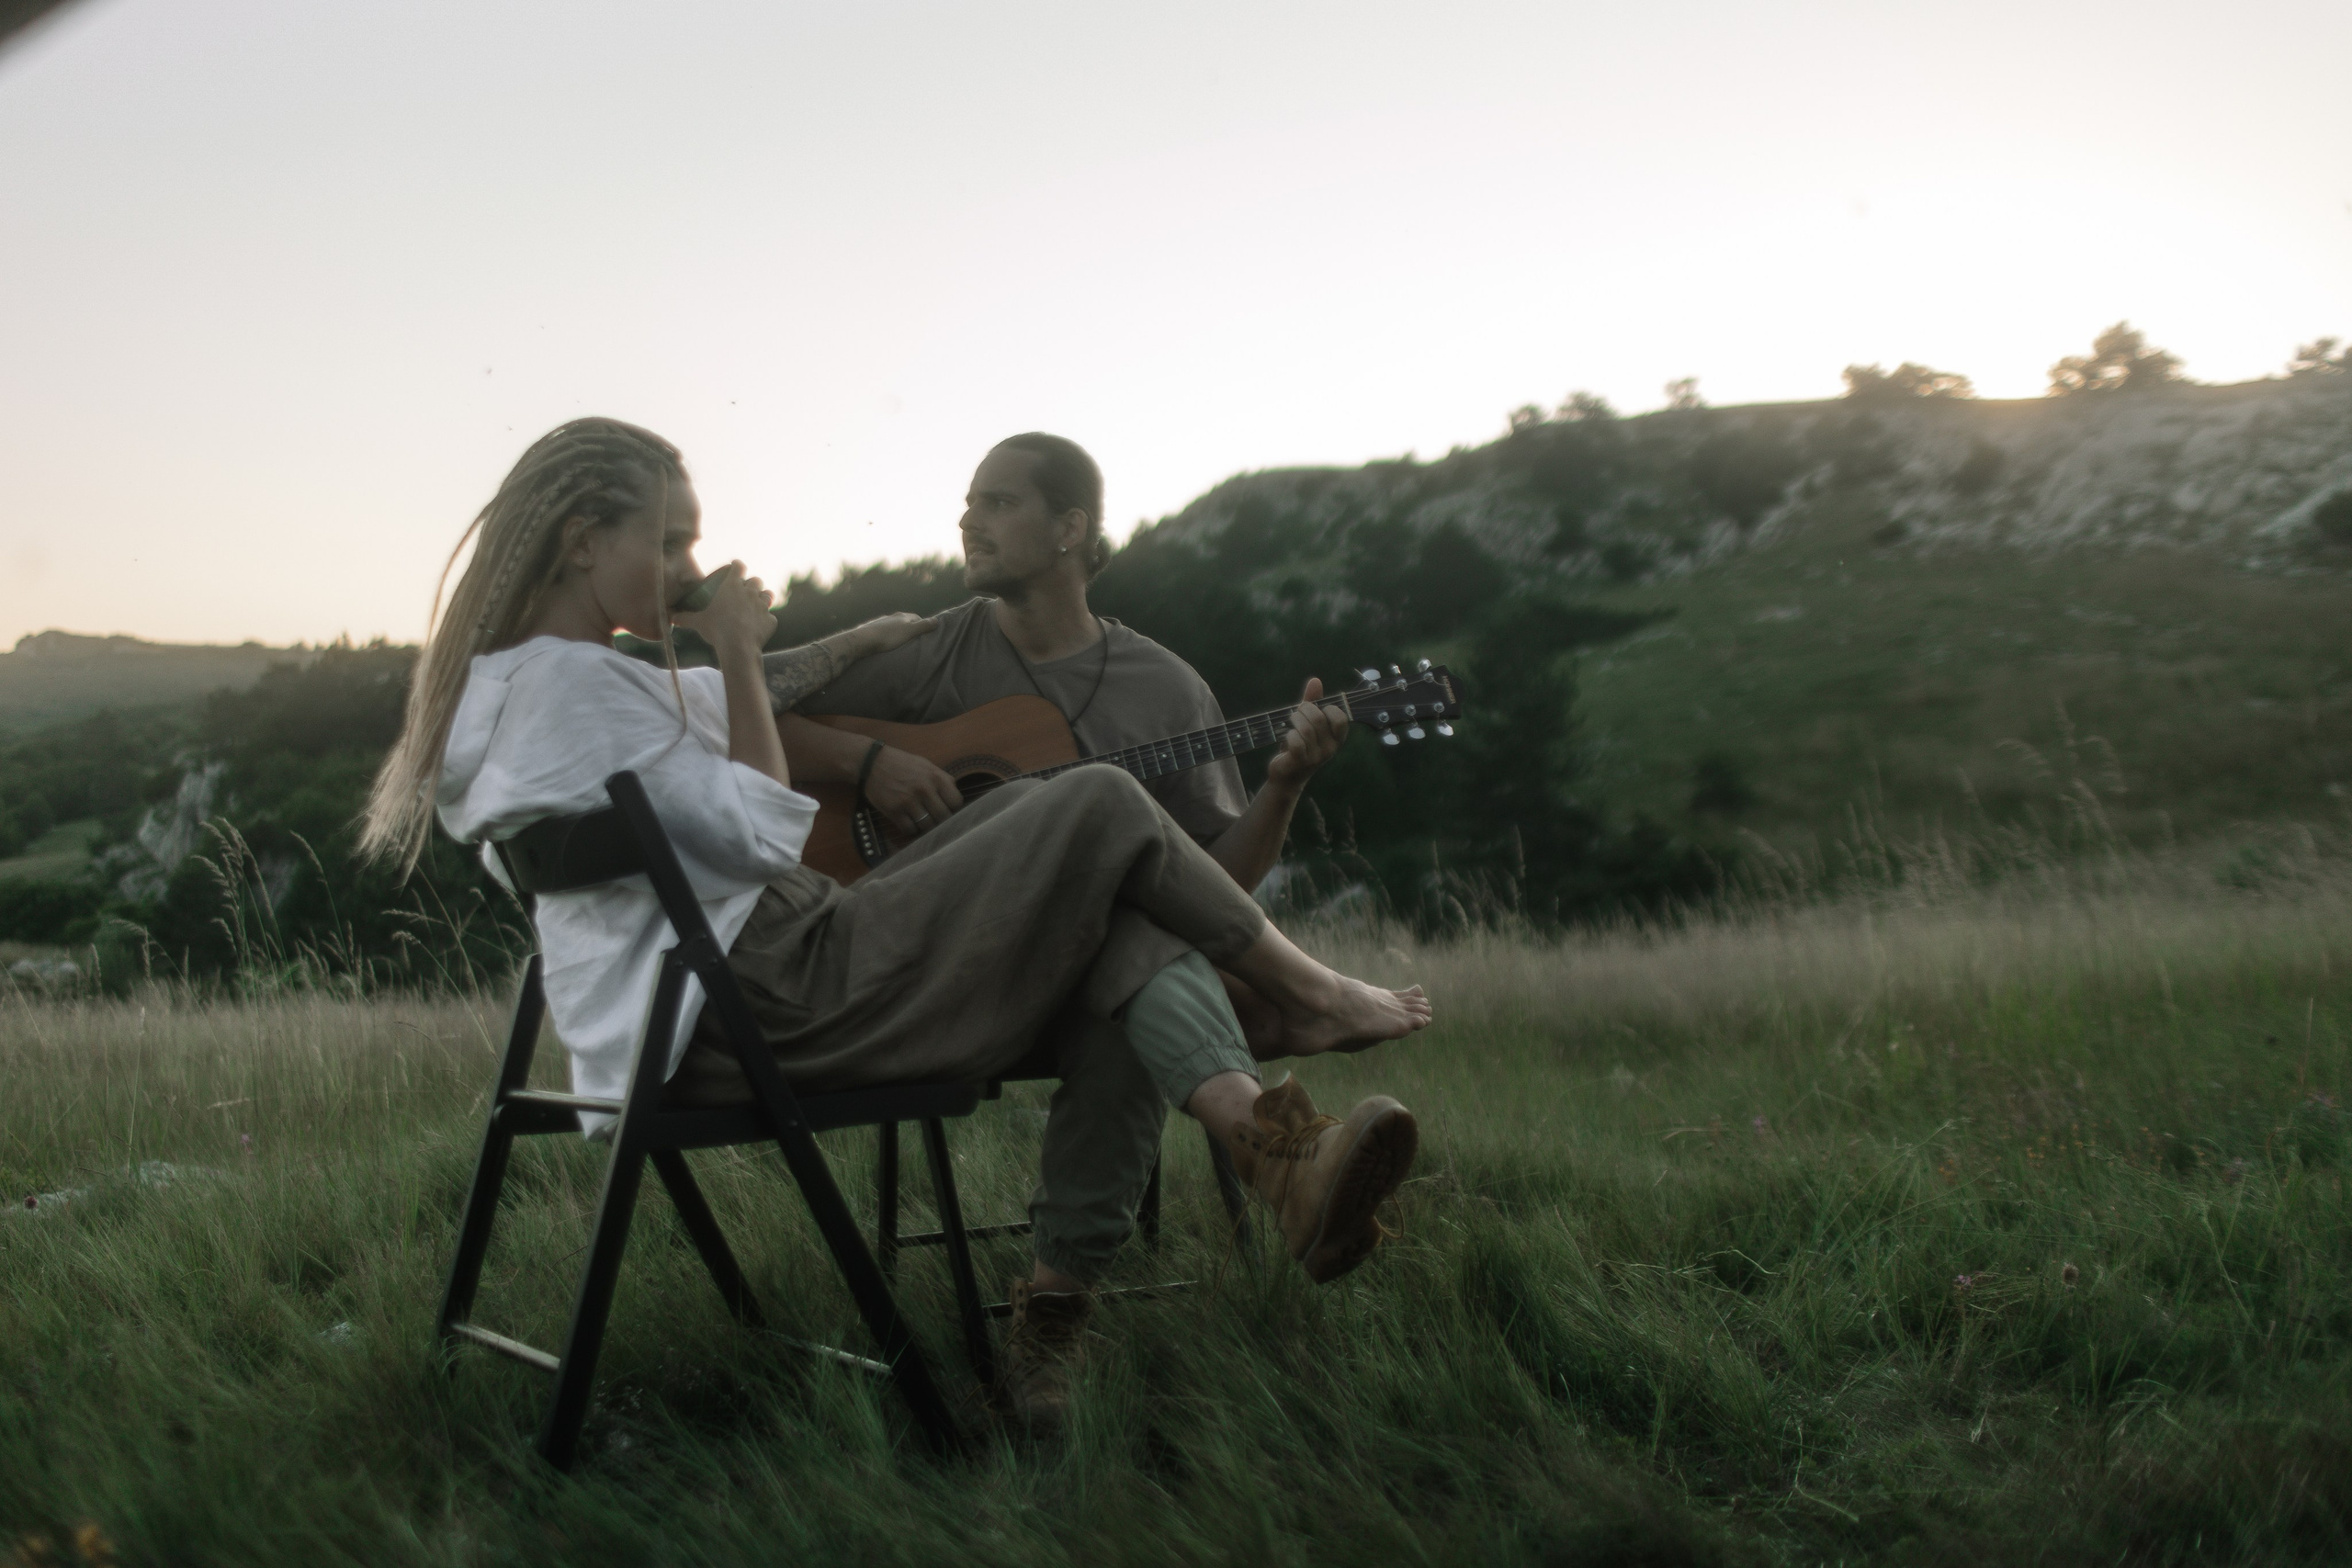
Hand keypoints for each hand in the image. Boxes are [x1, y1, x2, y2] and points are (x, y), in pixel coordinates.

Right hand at [673, 562, 775, 657]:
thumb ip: (684, 618)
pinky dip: (766, 620)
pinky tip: (760, 626)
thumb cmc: (716, 630)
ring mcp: (762, 606)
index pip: (738, 566)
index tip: (735, 566)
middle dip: (752, 583)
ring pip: (767, 595)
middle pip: (756, 580)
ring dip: (763, 597)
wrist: (738, 647)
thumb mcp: (697, 623)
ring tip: (757, 603)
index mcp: (732, 586)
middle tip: (746, 589)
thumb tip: (671, 617)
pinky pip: (771, 617)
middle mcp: (750, 592)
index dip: (737, 565)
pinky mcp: (771, 620)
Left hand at [834, 612, 936, 661]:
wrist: (864, 639)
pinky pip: (884, 632)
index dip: (922, 625)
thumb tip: (938, 620)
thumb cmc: (889, 636)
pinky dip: (888, 636)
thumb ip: (924, 626)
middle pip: (905, 621)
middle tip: (913, 640)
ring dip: (898, 633)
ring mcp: (881, 622)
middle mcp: (892, 617)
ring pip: (894, 627)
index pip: (917, 618)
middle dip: (910, 629)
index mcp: (902, 616)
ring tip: (900, 644)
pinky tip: (886, 644)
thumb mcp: (910, 631)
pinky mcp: (872, 629)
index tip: (924, 635)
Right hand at [863, 746, 962, 838]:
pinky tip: (908, 821)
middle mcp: (924, 789)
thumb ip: (942, 778)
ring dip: (926, 826)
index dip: (954, 809)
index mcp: (935, 777)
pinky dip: (911, 829)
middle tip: (936, 820)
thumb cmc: (901, 764)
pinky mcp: (894, 811)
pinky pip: (910, 829)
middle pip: (943, 817)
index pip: (956, 802)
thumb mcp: (926, 764)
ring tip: (922, 821)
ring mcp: (908, 801)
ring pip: (927, 825)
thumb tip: (955, 794)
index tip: (948, 810)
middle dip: (941, 821)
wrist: (872, 763)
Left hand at [1263, 676, 1348, 791]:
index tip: (1317, 710)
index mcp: (1337, 739)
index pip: (1341, 718)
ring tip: (1290, 722)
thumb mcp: (1307, 723)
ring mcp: (1316, 757)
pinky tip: (1287, 736)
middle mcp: (1330, 749)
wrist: (1286, 776)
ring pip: (1305, 729)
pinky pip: (1296, 741)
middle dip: (1303, 710)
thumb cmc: (1298, 746)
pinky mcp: (1301, 762)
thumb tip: (1316, 680)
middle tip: (1296, 714)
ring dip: (1293, 720)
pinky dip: (1288, 734)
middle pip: (1318, 718)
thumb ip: (1313, 703)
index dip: (1327, 709)